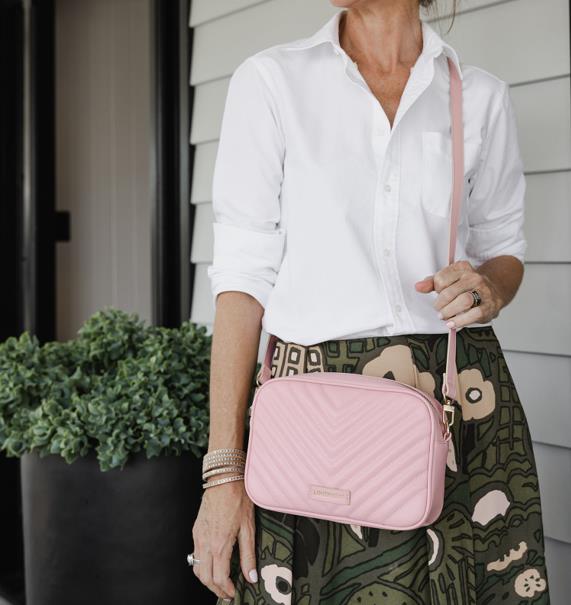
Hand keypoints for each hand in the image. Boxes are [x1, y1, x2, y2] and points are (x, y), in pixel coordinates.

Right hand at [191, 479, 257, 600]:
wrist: (224, 478)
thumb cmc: (238, 498)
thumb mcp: (248, 527)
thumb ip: (248, 554)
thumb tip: (251, 576)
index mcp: (220, 544)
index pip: (219, 578)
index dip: (226, 589)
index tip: (233, 593)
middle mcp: (205, 542)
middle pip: (204, 577)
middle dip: (215, 588)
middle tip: (227, 592)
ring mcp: (198, 536)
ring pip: (196, 567)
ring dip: (207, 578)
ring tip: (220, 581)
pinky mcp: (196, 529)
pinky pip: (195, 553)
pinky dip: (202, 565)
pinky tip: (213, 562)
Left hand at [415, 259, 504, 329]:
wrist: (495, 290)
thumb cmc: (467, 286)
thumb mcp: (450, 280)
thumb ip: (432, 283)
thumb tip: (418, 286)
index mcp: (462, 268)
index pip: (441, 278)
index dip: (436, 289)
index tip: (438, 294)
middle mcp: (474, 277)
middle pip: (450, 292)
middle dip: (440, 304)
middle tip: (438, 310)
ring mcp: (483, 291)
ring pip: (463, 301)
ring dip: (449, 312)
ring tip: (444, 316)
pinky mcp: (489, 306)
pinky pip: (474, 314)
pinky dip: (460, 321)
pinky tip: (452, 323)